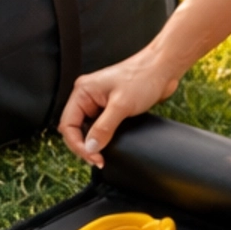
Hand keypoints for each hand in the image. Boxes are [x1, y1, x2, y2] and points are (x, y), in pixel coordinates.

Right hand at [58, 48, 180, 166]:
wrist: (163, 69)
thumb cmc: (143, 77)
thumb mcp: (121, 105)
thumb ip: (104, 128)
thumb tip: (91, 147)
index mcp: (83, 91)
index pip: (68, 124)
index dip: (78, 144)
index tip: (92, 156)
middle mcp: (88, 96)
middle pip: (75, 129)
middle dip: (84, 146)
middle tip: (98, 160)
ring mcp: (99, 102)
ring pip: (87, 129)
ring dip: (94, 143)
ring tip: (103, 155)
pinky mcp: (111, 107)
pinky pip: (100, 127)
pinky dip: (103, 138)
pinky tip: (110, 145)